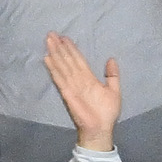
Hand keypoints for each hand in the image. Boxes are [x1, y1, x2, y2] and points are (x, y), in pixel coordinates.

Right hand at [42, 34, 120, 151]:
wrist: (100, 128)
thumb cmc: (107, 112)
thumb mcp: (114, 91)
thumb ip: (112, 75)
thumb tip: (111, 58)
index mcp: (89, 78)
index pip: (79, 60)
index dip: (72, 49)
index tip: (65, 37)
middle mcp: (79, 79)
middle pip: (68, 60)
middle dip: (60, 47)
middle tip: (51, 33)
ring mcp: (72, 85)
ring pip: (62, 66)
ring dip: (55, 53)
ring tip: (48, 40)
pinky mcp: (67, 93)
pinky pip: (59, 79)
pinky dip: (54, 69)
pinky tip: (47, 59)